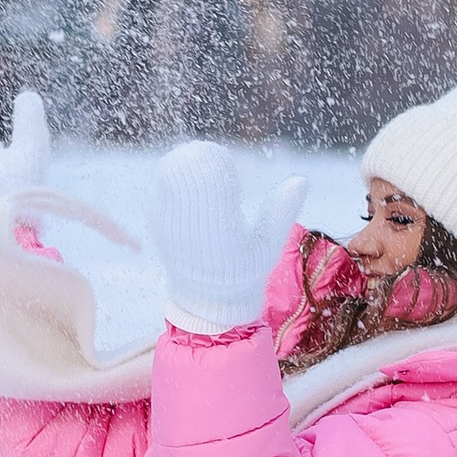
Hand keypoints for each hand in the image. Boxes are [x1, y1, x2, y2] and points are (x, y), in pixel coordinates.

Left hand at [148, 144, 305, 336]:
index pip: (211, 182)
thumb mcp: (269, 246)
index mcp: (219, 234)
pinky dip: (178, 173)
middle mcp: (188, 227)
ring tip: (206, 174)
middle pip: (187, 171)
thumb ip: (282, 211)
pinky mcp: (155, 218)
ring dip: (190, 164)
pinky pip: (163, 180)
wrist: (206, 296)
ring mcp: (166, 222)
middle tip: (217, 163)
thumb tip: (301, 179)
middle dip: (204, 160)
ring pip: (172, 171)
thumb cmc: (245, 269)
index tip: (228, 167)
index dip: (219, 165)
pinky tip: (193, 184)